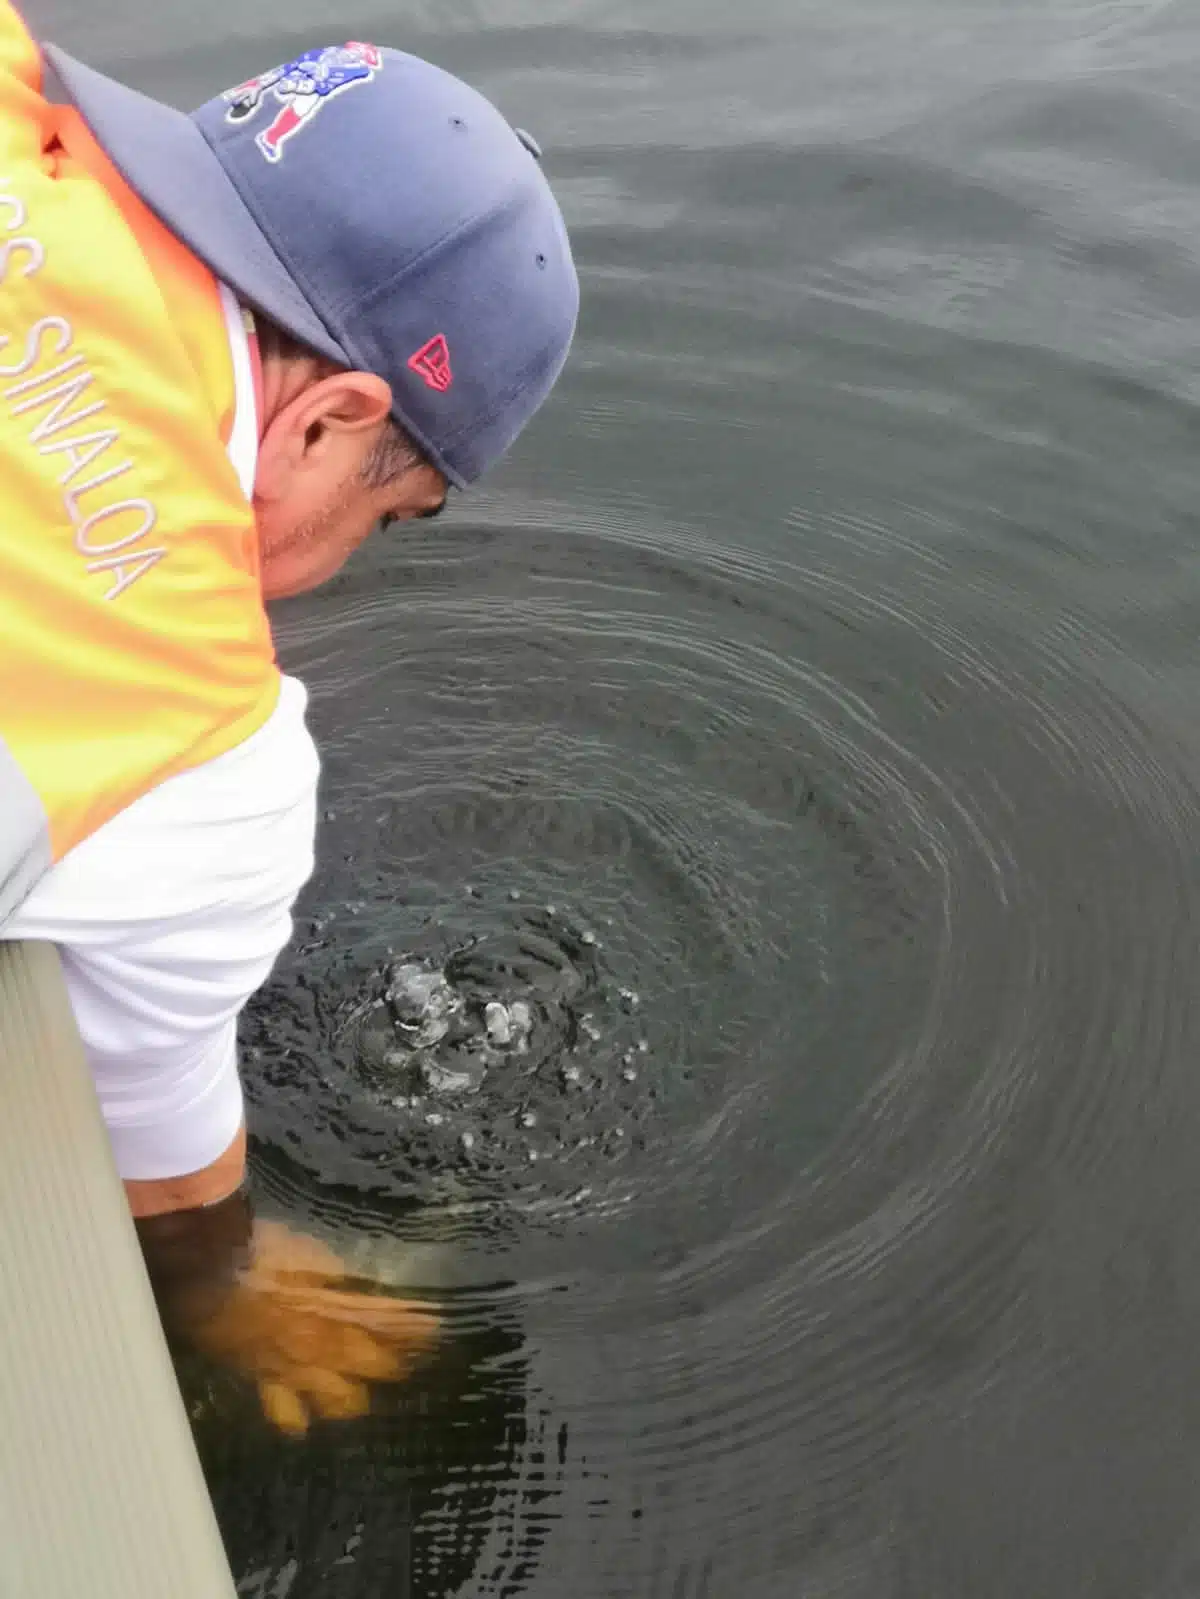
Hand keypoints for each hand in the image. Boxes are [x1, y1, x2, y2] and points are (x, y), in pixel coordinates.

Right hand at [144, 1209, 439, 1435]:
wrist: (212, 1269)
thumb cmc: (264, 1252)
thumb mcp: (315, 1255)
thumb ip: (342, 1278)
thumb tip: (364, 1289)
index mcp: (342, 1307)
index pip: (392, 1325)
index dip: (418, 1330)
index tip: (436, 1331)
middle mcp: (327, 1345)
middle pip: (376, 1367)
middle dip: (397, 1367)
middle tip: (410, 1367)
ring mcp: (297, 1368)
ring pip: (341, 1403)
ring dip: (354, 1399)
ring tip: (361, 1398)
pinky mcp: (266, 1379)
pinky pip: (285, 1412)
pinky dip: (297, 1419)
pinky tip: (304, 1424)